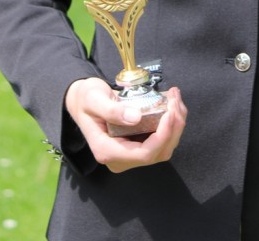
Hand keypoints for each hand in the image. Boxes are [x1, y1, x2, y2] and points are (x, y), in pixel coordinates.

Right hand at [65, 77, 186, 172]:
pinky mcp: (137, 145)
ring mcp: (130, 154)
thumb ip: (112, 110)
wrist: (82, 101)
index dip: (162, 136)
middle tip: (175, 99)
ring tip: (175, 99)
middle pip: (158, 153)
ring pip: (164, 148)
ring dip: (176, 124)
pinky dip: (171, 124)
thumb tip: (136, 118)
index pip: (144, 154)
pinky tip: (171, 104)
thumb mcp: (93, 99)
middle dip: (174, 127)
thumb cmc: (86, 99)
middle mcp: (120, 159)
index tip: (170, 112)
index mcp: (107, 151)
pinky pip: (161, 141)